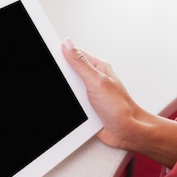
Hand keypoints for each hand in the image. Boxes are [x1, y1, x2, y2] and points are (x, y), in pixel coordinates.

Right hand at [62, 38, 176, 167]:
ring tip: (77, 102)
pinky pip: (72, 104)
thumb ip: (81, 63)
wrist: (128, 132)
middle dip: (64, 80)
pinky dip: (72, 108)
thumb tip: (68, 45)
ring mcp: (89, 93)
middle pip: (69, 73)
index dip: (61, 54)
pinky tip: (76, 112)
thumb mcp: (97, 81)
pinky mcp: (87, 107)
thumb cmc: (121, 107)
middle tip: (70, 88)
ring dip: (69, 96)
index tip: (49, 55)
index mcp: (97, 67)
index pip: (74, 54)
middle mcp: (93, 79)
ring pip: (69, 90)